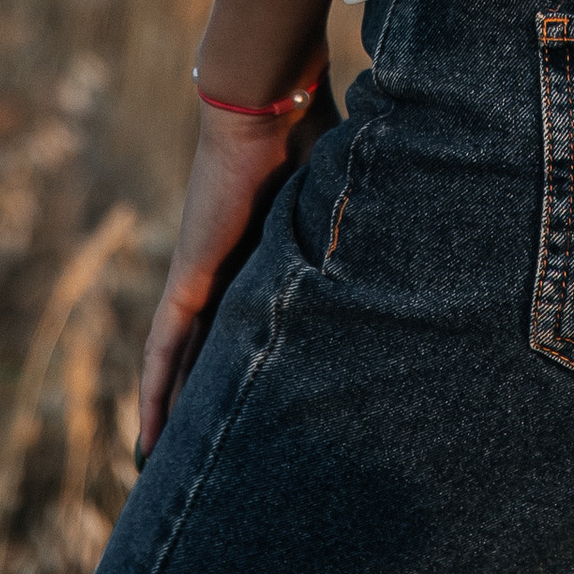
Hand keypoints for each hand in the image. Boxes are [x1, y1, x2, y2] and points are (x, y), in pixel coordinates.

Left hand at [135, 82, 335, 459]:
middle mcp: (223, 273)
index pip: (242, 331)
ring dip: (169, 414)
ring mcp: (200, 276)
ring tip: (158, 469)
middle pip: (203, 358)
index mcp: (257, 259)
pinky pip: (165, 348)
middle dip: (197, 409)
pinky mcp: (188, 278)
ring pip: (178, 364)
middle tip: (190, 463)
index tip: (242, 416)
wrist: (266, 105)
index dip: (238, 373)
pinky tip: (149, 437)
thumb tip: (423, 237)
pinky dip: (156, 392)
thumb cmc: (309, 133)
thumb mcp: (338, 200)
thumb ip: (354, 227)